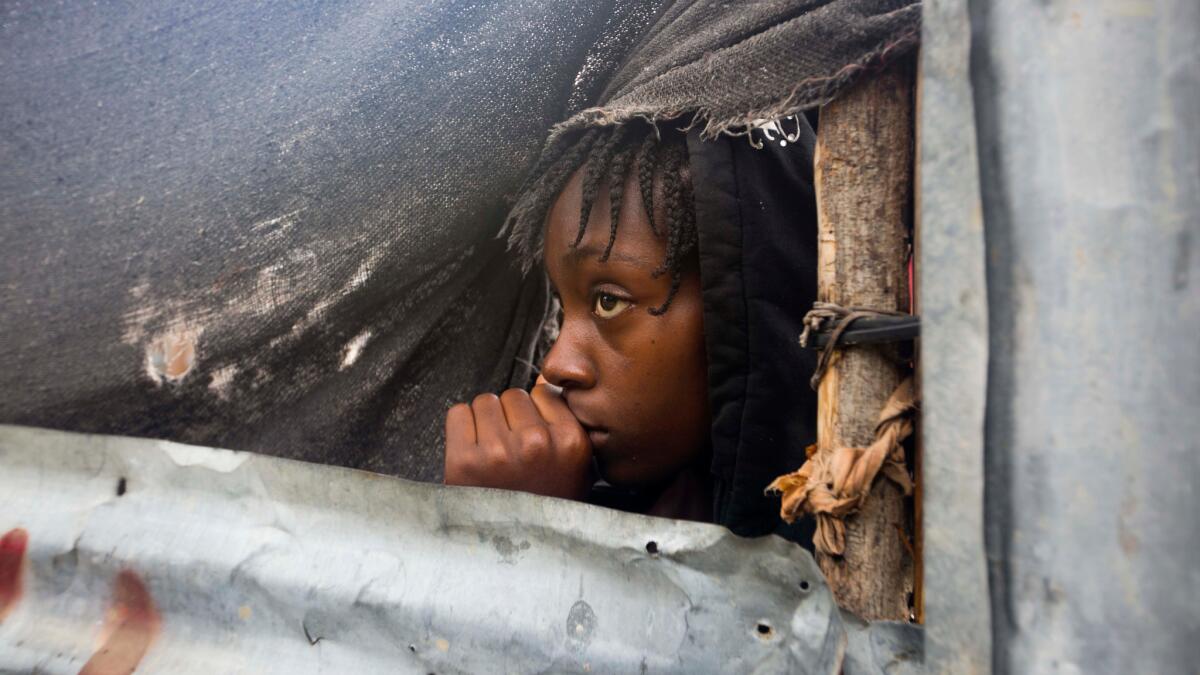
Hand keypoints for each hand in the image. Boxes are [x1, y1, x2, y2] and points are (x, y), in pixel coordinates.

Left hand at [444, 382, 592, 499]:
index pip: (543, 393)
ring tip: (491, 451)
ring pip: (485, 401)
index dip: (534, 411)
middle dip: (508, 416)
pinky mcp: (465, 460)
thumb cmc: (545, 506)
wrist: (516, 551)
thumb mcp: (575, 467)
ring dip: (484, 420)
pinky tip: (472, 451)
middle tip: (509, 447)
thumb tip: (540, 378)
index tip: (530, 432)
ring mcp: (499, 452)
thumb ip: (564, 422)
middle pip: (513, 395)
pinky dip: (461, 427)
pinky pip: (458, 414)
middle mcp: (536, 444)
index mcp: (569, 442)